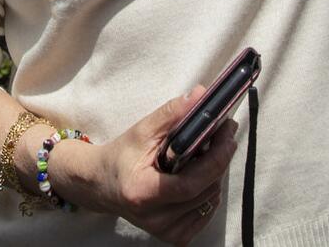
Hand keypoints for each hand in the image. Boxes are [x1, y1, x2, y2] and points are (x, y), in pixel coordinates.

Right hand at [47, 88, 239, 243]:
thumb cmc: (121, 156)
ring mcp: (165, 231)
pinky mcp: (174, 236)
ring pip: (209, 201)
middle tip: (223, 134)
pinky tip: (198, 175)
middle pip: (204, 191)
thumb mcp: (142, 130)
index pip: (189, 184)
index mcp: (142, 192)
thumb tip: (201, 95)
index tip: (227, 134)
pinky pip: (205, 213)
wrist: (102, 185)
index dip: (215, 159)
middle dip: (219, 160)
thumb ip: (172, 113)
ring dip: (215, 174)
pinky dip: (208, 191)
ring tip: (207, 152)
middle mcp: (154, 218)